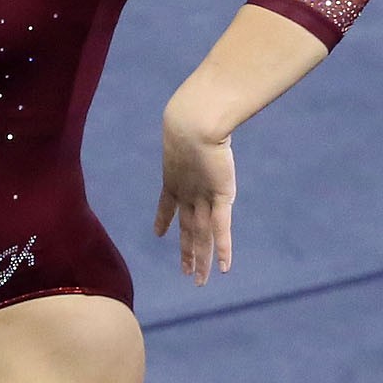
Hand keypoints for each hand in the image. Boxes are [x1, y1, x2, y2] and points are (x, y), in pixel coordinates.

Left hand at [153, 114, 235, 284]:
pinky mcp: (220, 197)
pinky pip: (221, 230)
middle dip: (186, 252)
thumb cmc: (194, 114)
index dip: (163, 220)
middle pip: (187, 229)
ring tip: (197, 281)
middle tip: (184, 273)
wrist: (193, 120)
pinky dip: (222, 250)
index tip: (159, 234)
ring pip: (201, 236)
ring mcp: (202, 197)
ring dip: (200, 260)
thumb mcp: (190, 121)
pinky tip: (223, 269)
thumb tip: (193, 101)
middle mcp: (187, 192)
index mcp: (174, 176)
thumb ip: (194, 120)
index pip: (168, 204)